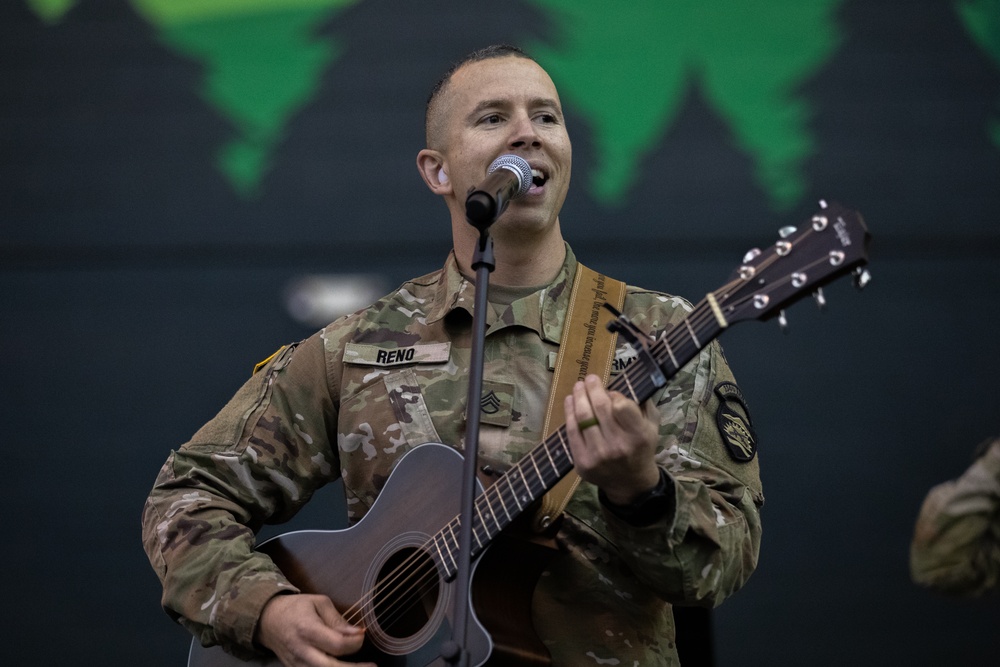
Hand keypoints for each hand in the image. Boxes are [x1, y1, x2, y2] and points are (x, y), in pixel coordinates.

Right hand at [256, 593, 374, 666]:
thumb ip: (337, 620)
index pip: (336, 644)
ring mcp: (297, 664)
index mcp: (308, 630)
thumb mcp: (318, 603)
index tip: (363, 634)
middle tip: (372, 666)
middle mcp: (302, 651)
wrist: (267, 620)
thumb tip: (357, 633)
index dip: (354, 643)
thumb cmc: (296, 608)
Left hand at [564, 374, 660, 504]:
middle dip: (592, 388)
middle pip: (599, 407)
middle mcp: (618, 446)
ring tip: (578, 386)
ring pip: (583, 417)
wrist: (630, 483)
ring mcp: (598, 455)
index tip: (611, 392)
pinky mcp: (582, 462)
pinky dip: (569, 412)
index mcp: (638, 436)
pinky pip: (572, 431)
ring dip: (578, 396)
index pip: (621, 406)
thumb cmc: (641, 448)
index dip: (613, 394)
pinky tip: (570, 401)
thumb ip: (643, 404)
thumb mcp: (652, 426)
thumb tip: (626, 382)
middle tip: (590, 378)